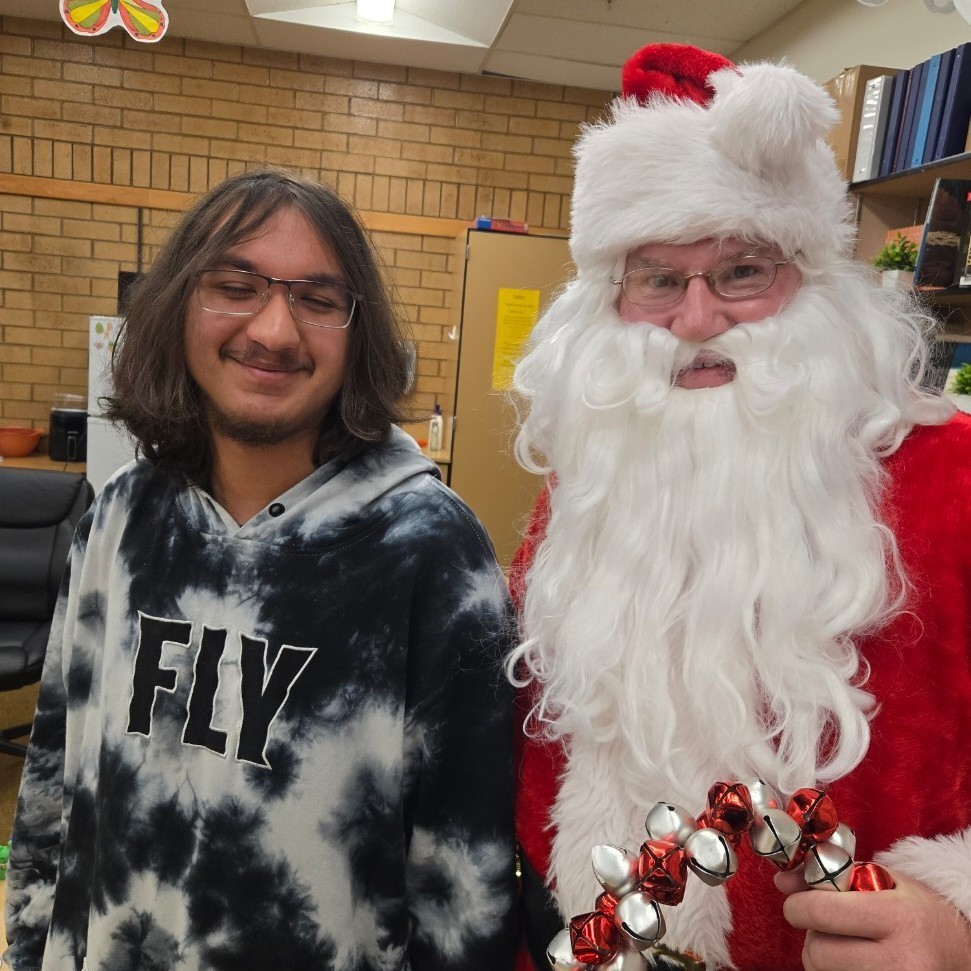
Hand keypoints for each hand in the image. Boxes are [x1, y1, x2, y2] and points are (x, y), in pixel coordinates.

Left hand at [776, 867, 970, 970]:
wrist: (965, 954)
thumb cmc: (920, 912)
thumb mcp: (883, 880)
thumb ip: (830, 874)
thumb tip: (782, 884)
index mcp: (898, 918)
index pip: (821, 912)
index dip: (799, 906)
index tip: (800, 904)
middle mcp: (901, 960)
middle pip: (817, 951)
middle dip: (813, 935)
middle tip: (829, 927)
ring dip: (824, 958)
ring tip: (849, 946)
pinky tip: (855, 963)